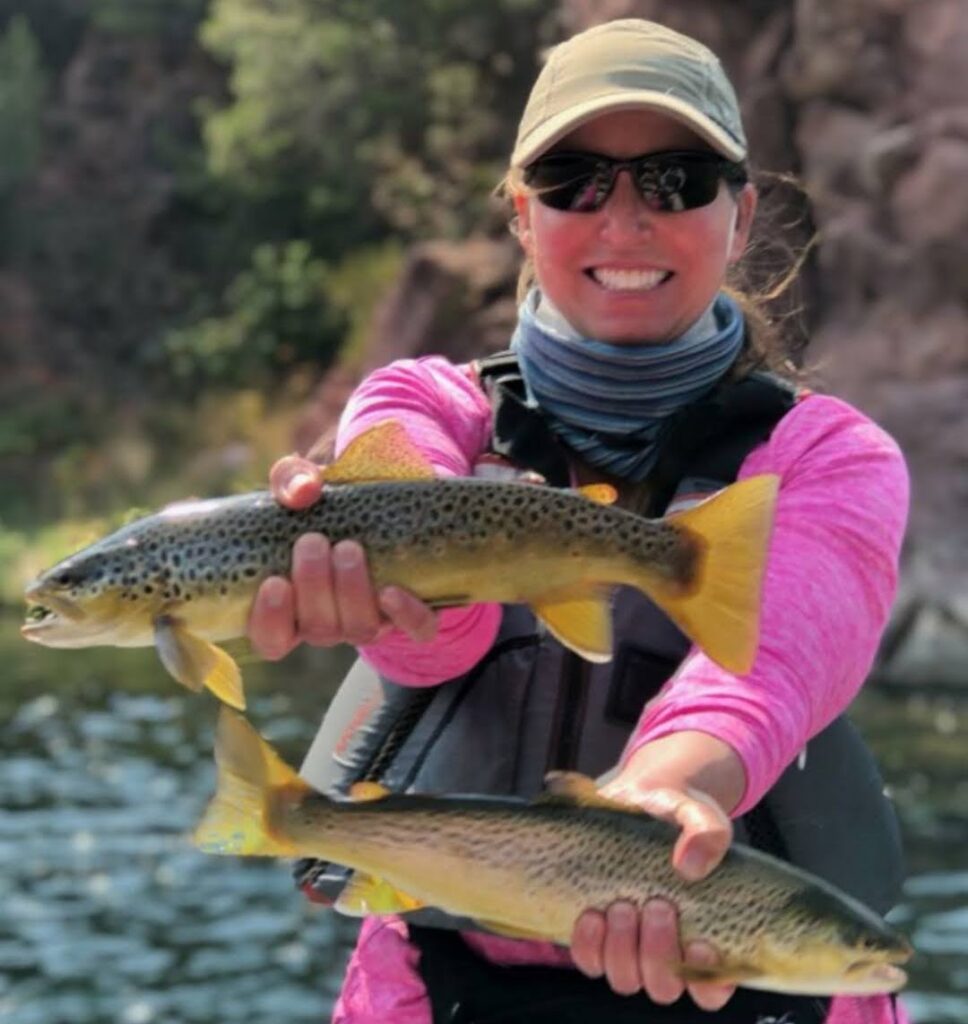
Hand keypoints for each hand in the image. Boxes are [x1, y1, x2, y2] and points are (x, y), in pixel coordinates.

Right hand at [247, 453, 437, 659]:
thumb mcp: (304, 482)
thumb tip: (304, 490)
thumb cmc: (329, 500)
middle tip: (313, 542)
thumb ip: (292, 479)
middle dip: (314, 587)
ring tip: (348, 548)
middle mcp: (331, 620)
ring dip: (351, 592)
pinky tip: (391, 591)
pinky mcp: (413, 611)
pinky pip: (415, 628)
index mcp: (293, 605)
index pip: (272, 639)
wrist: (388, 499)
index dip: (270, 621)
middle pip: (318, 628)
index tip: (274, 583)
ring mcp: (372, 618)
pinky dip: (404, 613)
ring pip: (360, 629)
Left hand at [570, 783, 735, 1010]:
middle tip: (656, 906)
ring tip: (622, 906)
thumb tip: (690, 866)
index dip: (708, 980)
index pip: (713, 988)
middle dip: (658, 953)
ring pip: (626, 979)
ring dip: (622, 949)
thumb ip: (707, 833)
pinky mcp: (597, 935)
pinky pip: (589, 961)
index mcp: (704, 934)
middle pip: (663, 987)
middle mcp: (667, 950)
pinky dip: (589, 944)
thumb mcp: (697, 814)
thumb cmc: (675, 814)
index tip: (700, 943)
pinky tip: (592, 914)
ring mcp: (629, 946)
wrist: (634, 798)